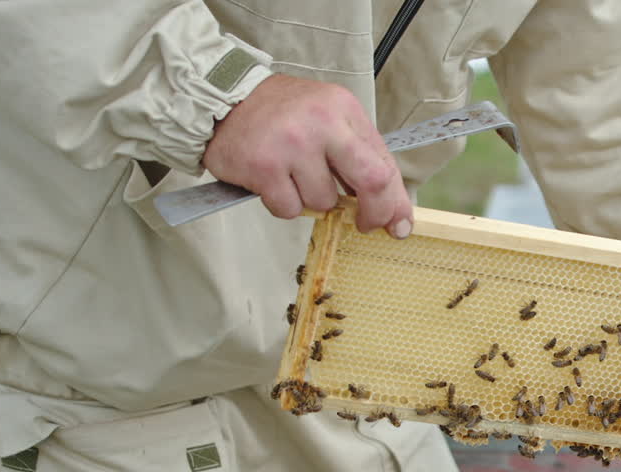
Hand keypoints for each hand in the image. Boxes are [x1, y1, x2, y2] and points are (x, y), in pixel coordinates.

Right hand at [203, 73, 412, 236]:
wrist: (223, 99)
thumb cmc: (282, 114)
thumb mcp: (330, 118)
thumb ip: (360, 157)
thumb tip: (391, 209)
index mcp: (344, 109)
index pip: (385, 164)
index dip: (395, 201)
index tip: (397, 223)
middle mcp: (322, 122)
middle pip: (371, 182)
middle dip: (374, 213)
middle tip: (364, 224)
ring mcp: (292, 145)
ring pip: (323, 202)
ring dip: (311, 200)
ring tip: (293, 176)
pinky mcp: (263, 167)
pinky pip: (289, 209)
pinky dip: (284, 203)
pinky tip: (273, 181)